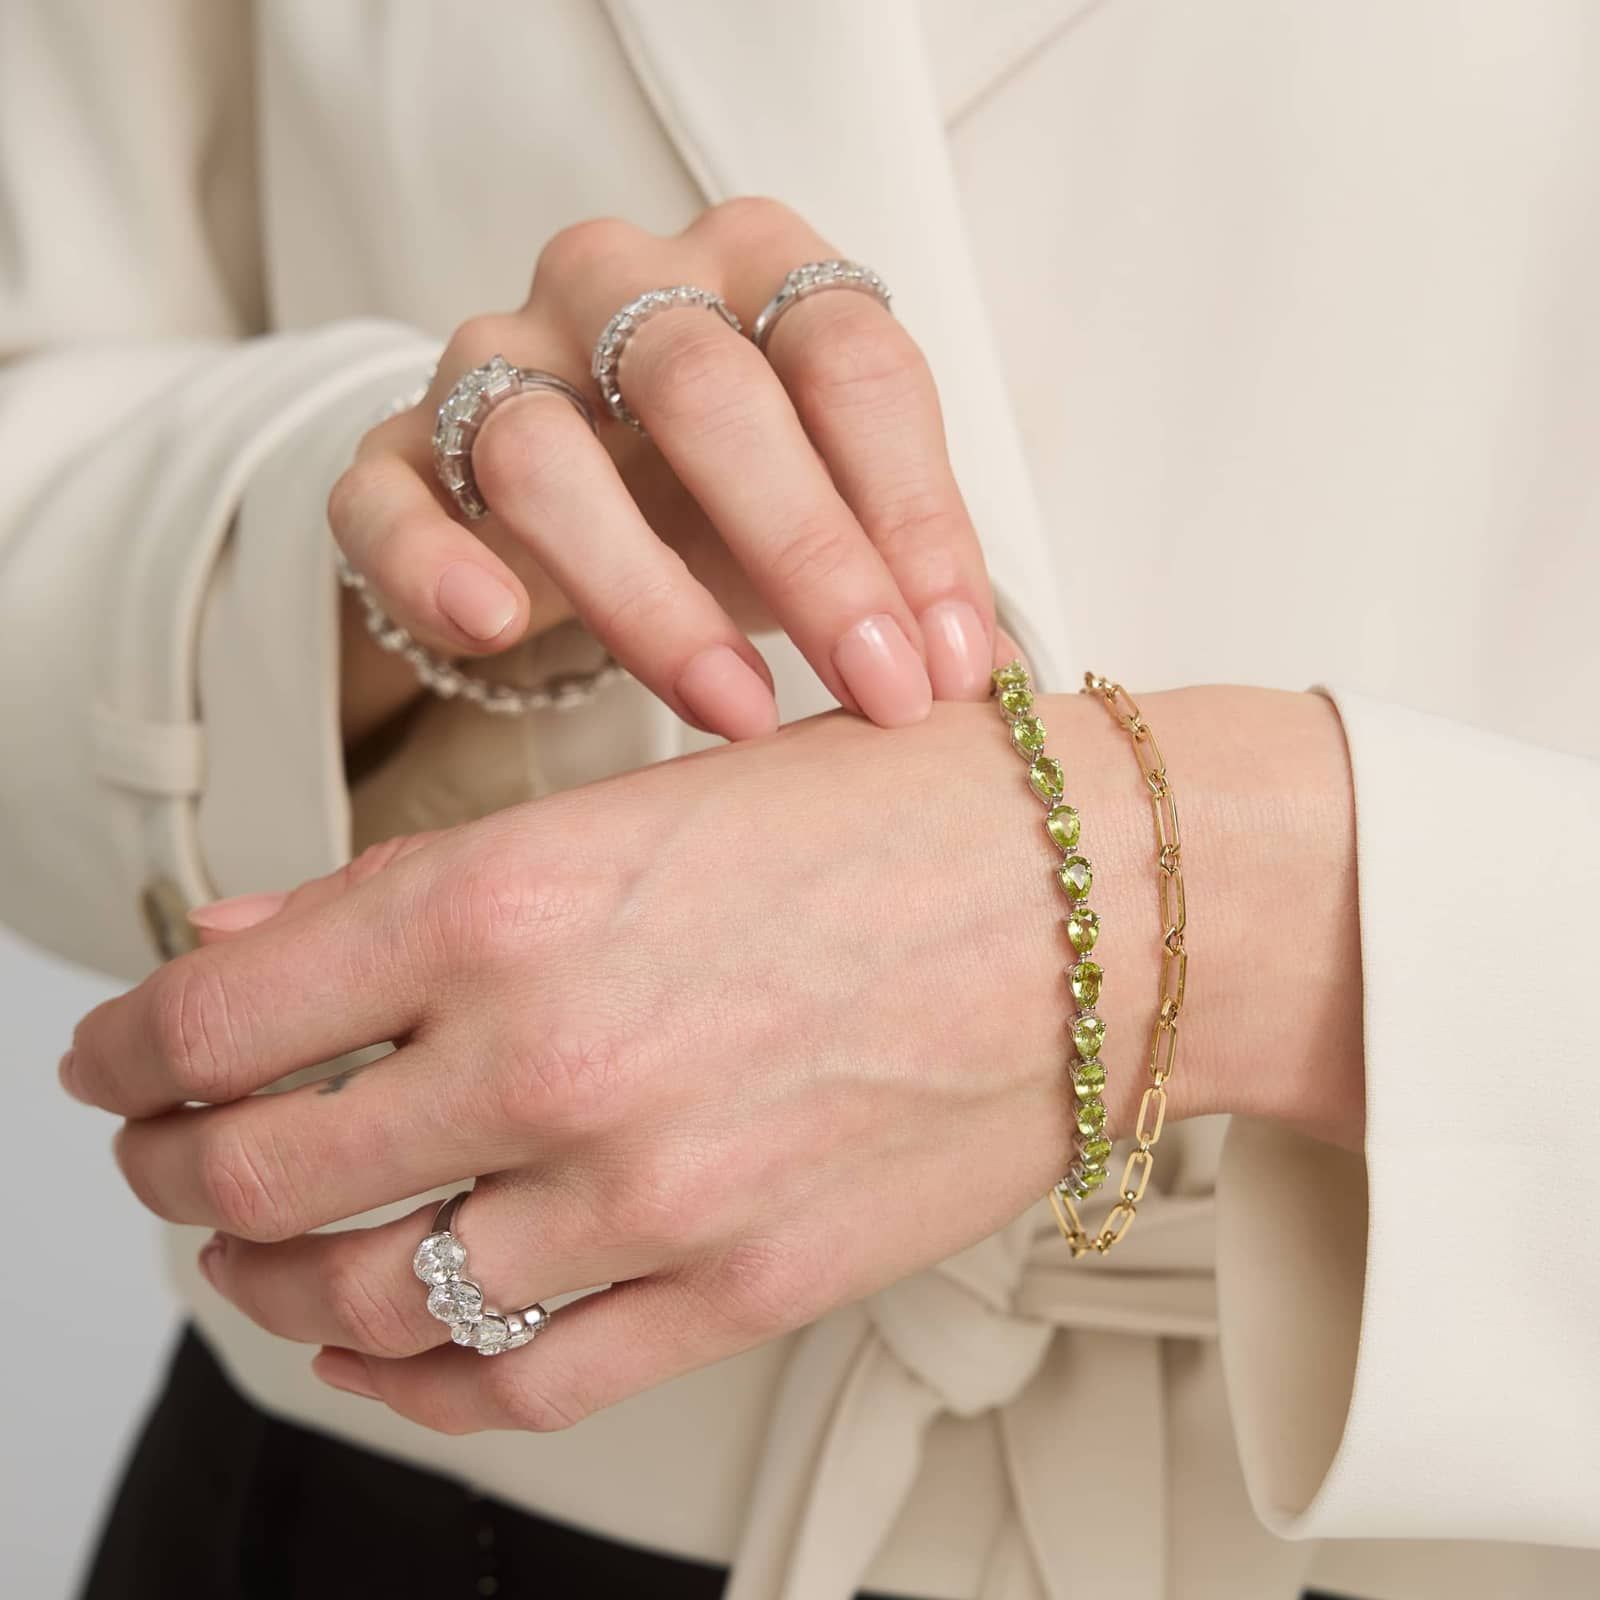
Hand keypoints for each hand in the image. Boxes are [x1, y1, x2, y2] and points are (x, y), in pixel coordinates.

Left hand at [61, 688, 1359, 1431]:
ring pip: (368, 1297)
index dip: (130, 1047)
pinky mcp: (736, 1289)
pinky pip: (515, 1386)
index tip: (114, 1060)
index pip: (226, 1012)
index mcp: (516, 900)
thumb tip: (247, 946)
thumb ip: (427, 887)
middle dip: (179, 1167)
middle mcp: (556, 1059)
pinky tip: (383, 1345)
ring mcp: (647, 1197)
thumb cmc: (896, 810)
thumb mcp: (652, 793)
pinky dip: (412, 1380)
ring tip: (260, 1247)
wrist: (1108, 902)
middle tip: (170, 1154)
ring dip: (274, 1279)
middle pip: (267, 1167)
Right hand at [336, 199, 998, 743]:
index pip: (849, 359)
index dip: (914, 512)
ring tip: (734, 711)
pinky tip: (495, 627)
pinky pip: (387, 493)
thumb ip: (905, 565)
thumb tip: (984, 674)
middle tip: (878, 689)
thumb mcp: (838, 508)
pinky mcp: (401, 448)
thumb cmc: (736, 497)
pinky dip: (430, 561)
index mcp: (760, 268)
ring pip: (539, 448)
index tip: (954, 659)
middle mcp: (621, 286)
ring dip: (646, 594)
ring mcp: (497, 356)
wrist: (589, 496)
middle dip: (807, 551)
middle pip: (705, 389)